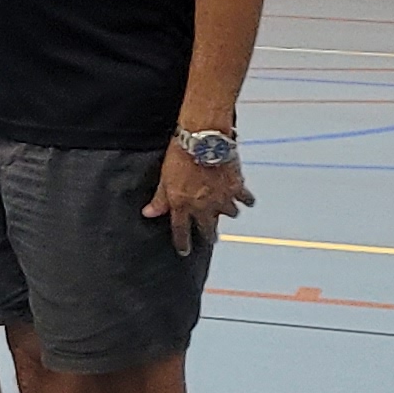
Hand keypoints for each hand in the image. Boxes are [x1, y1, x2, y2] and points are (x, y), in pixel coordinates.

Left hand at [143, 138, 254, 256]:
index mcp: (182, 205)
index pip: (181, 231)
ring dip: (228, 213)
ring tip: (229, 212)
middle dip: (209, 235)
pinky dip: (246, 199)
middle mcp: (203, 207)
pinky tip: (245, 199)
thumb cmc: (180, 156)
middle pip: (208, 229)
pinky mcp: (237, 187)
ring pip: (230, 214)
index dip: (183, 243)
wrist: (203, 140)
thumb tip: (148, 213)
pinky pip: (245, 199)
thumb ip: (159, 199)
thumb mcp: (164, 178)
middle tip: (211, 239)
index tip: (185, 251)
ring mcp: (222, 199)